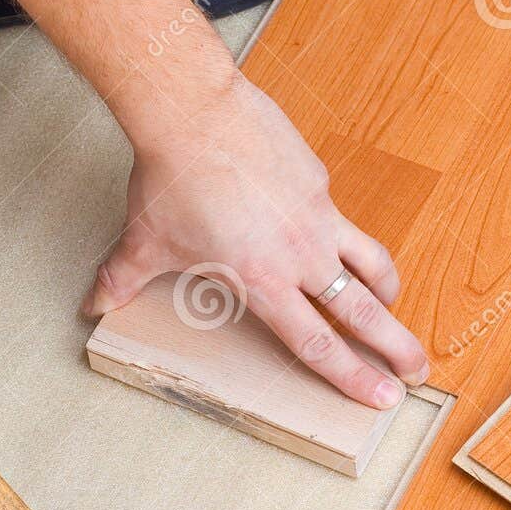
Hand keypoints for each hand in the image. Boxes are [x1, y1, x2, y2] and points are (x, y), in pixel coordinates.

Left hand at [83, 78, 428, 408]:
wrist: (193, 111)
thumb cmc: (168, 180)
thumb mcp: (142, 243)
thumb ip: (120, 280)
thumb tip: (93, 303)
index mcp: (262, 280)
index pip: (316, 343)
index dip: (350, 375)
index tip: (381, 398)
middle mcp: (300, 253)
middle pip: (362, 311)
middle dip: (394, 345)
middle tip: (418, 370)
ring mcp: (316, 214)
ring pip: (370, 262)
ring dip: (386, 291)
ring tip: (393, 306)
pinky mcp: (318, 179)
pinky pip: (341, 217)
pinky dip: (344, 236)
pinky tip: (331, 235)